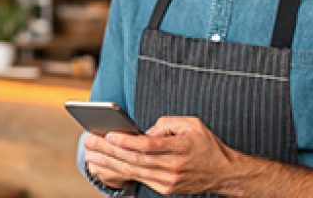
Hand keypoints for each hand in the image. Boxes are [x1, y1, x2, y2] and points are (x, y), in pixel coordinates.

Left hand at [85, 116, 240, 194]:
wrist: (223, 174)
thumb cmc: (206, 144)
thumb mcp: (192, 124)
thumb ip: (167, 123)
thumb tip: (143, 131)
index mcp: (181, 148)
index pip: (149, 146)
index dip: (128, 142)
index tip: (110, 134)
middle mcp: (173, 167)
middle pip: (135, 159)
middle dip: (109, 150)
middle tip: (89, 141)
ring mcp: (168, 181)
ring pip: (133, 171)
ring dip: (109, 162)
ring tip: (90, 154)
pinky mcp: (165, 189)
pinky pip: (138, 178)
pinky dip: (120, 171)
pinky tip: (106, 165)